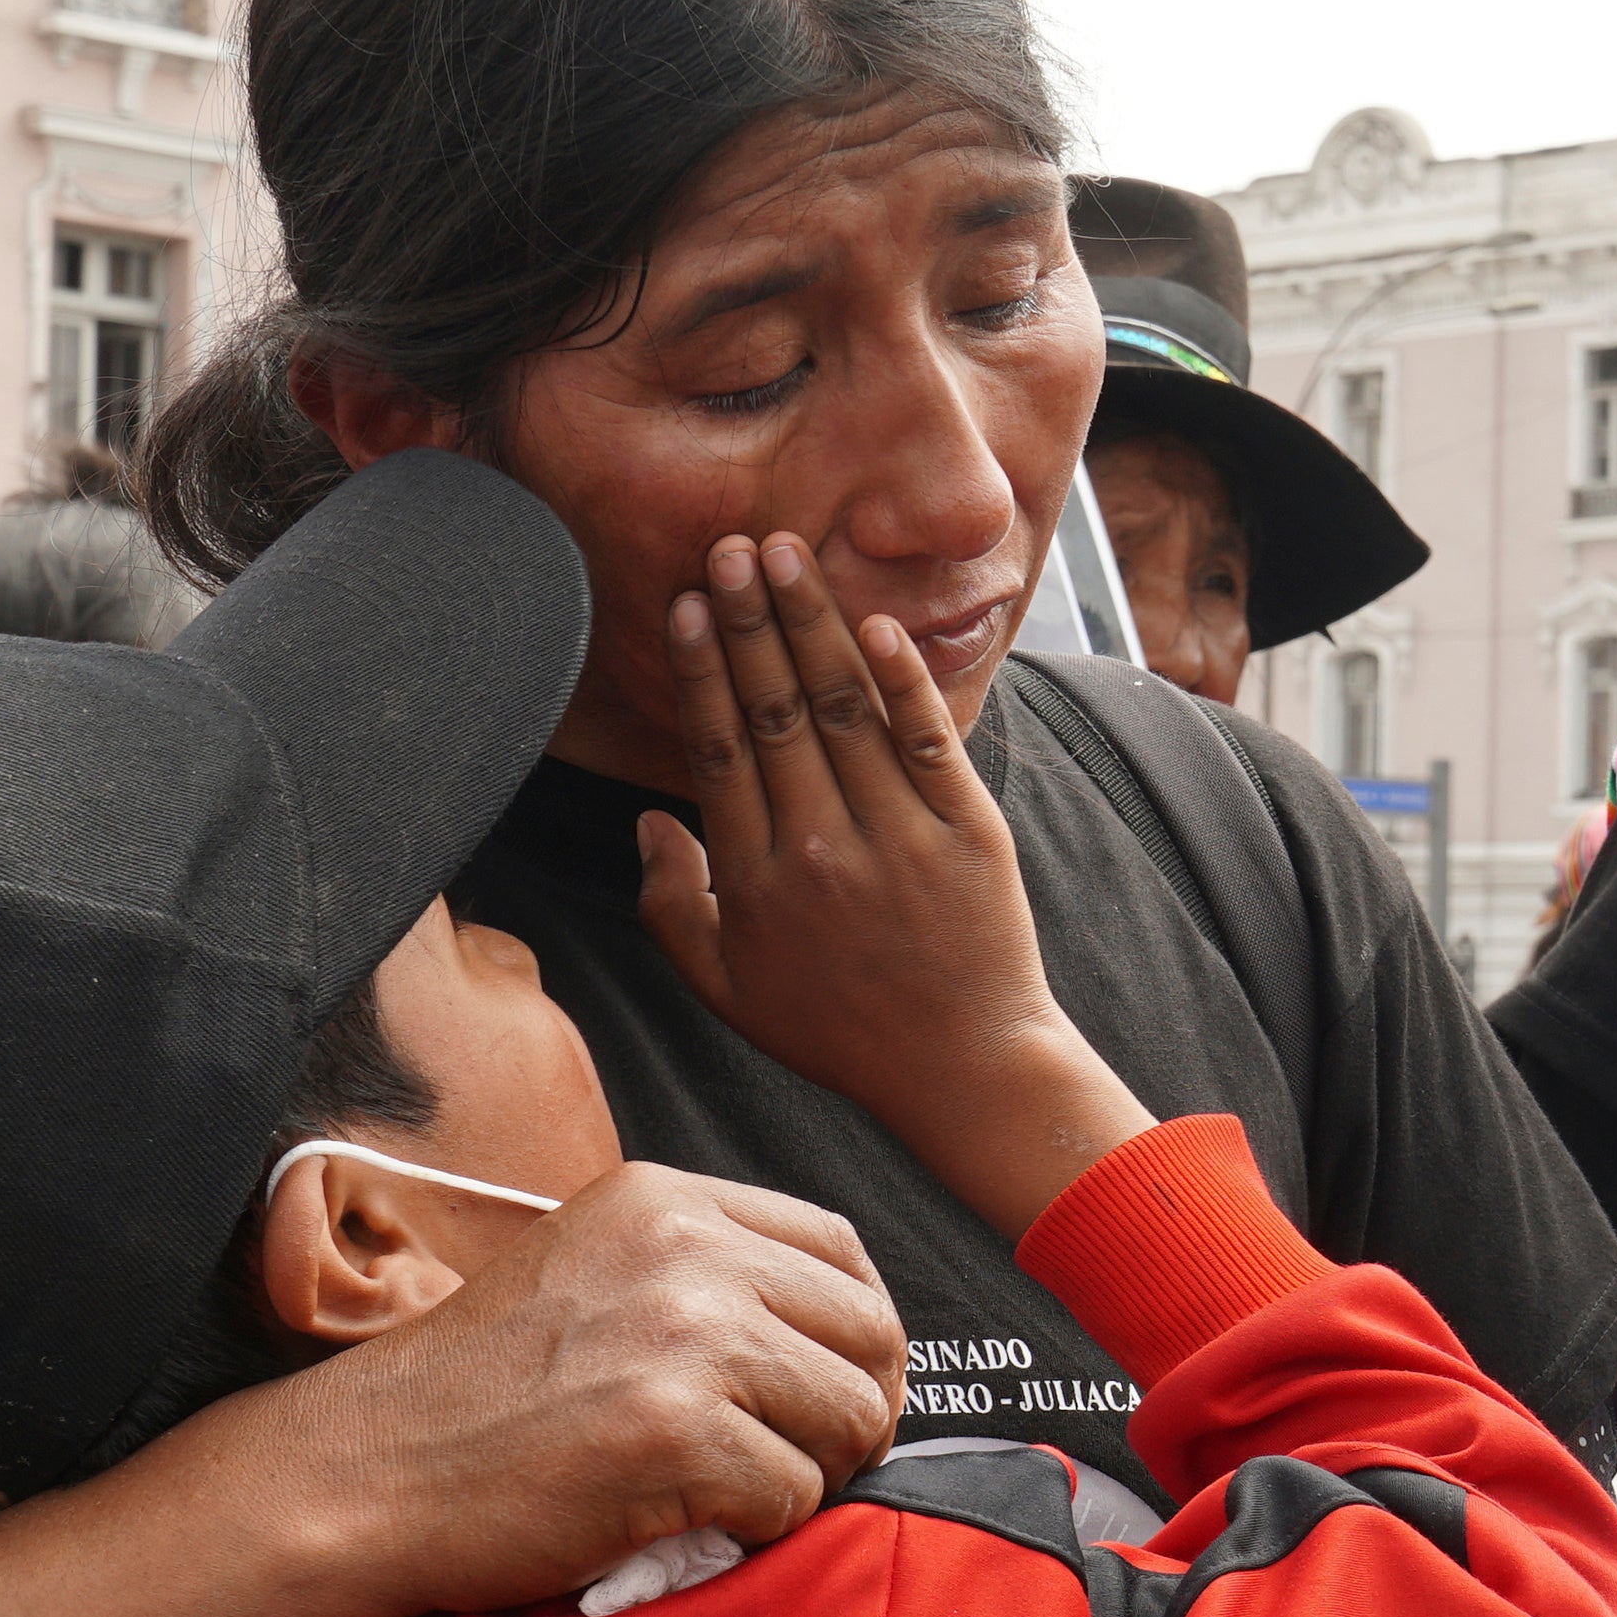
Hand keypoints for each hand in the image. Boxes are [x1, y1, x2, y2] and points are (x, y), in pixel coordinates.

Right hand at [256, 1159, 908, 1616]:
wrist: (368, 1471)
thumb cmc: (475, 1395)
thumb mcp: (591, 1273)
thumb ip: (697, 1273)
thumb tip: (832, 1331)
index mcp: (665, 1201)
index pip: (839, 1250)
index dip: (858, 1331)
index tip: (834, 1384)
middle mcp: (685, 1252)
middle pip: (867, 1331)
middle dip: (857, 1408)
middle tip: (813, 1457)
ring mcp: (684, 1339)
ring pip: (847, 1415)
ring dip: (811, 1471)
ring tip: (740, 1490)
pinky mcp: (678, 1434)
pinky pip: (796, 1492)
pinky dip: (761, 1525)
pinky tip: (695, 1520)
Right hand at [634, 532, 1154, 1236]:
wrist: (963, 1067)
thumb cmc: (840, 1030)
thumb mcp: (730, 990)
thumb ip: (673, 908)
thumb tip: (646, 824)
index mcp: (757, 879)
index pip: (720, 749)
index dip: (702, 670)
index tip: (687, 604)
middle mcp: (822, 849)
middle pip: (776, 712)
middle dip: (749, 621)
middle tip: (731, 549)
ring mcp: (899, 837)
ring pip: (845, 710)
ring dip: (815, 625)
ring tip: (790, 556)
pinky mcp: (969, 833)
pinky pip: (930, 741)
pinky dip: (904, 681)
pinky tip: (877, 625)